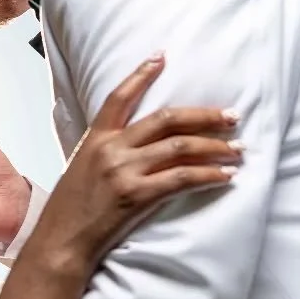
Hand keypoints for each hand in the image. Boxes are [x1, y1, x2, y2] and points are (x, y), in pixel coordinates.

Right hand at [26, 53, 241, 277]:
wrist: (61, 242)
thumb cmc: (72, 211)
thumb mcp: (83, 170)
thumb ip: (109, 152)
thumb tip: (146, 146)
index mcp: (95, 140)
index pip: (120, 97)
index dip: (141, 74)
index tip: (161, 56)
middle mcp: (110, 149)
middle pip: (166, 119)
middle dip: (205, 116)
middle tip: (232, 117)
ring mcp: (122, 171)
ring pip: (181, 147)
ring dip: (216, 147)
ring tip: (238, 150)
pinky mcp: (135, 195)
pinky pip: (182, 178)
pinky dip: (209, 176)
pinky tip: (226, 177)